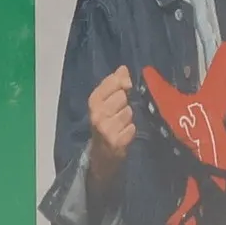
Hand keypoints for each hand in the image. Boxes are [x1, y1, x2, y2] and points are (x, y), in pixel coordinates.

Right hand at [87, 65, 136, 185]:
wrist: (101, 155)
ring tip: (120, 125)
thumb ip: (115, 84)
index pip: (112, 82)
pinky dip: (130, 132)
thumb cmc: (105, 123)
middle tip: (118, 113)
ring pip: (128, 113)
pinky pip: (132, 128)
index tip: (127, 86)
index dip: (123, 82)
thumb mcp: (105, 102)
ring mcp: (106, 129)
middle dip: (125, 104)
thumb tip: (123, 68)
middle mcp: (97, 114)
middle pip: (122, 97)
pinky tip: (123, 135)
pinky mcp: (116, 142)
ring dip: (128, 119)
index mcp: (93, 101)